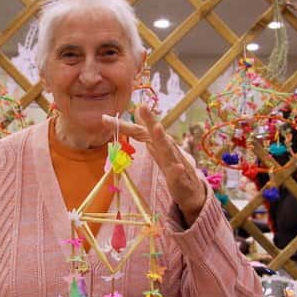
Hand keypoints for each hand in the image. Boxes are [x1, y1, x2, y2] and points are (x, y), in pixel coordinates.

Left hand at [102, 106, 205, 224]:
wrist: (192, 190)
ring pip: (168, 150)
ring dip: (163, 139)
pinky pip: (179, 174)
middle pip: (155, 134)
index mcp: (157, 143)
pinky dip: (178, 170)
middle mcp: (167, 149)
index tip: (104, 118)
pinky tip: (177, 167)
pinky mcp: (181, 179)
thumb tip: (133, 115)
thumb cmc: (172, 167)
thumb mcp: (156, 149)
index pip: (139, 131)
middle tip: (143, 107)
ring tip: (157, 127)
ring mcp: (175, 163)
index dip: (123, 125)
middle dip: (150, 120)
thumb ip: (144, 134)